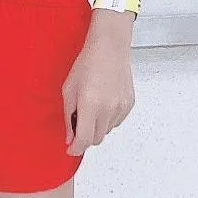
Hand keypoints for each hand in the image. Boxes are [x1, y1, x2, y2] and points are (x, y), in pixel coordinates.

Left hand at [62, 19, 135, 153]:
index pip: (84, 140)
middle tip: (78, 122)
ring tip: (92, 106)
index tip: (70, 149)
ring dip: (97, 126)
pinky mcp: (129, 104)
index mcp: (90, 105)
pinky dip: (108, 119)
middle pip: (96, 139)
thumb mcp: (68, 91)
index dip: (75, 149)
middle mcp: (108, 109)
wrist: (109, 48)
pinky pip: (116, 122)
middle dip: (85, 136)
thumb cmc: (86, 65)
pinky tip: (104, 102)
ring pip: (107, 131)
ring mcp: (121, 107)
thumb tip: (70, 139)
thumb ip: (68, 118)